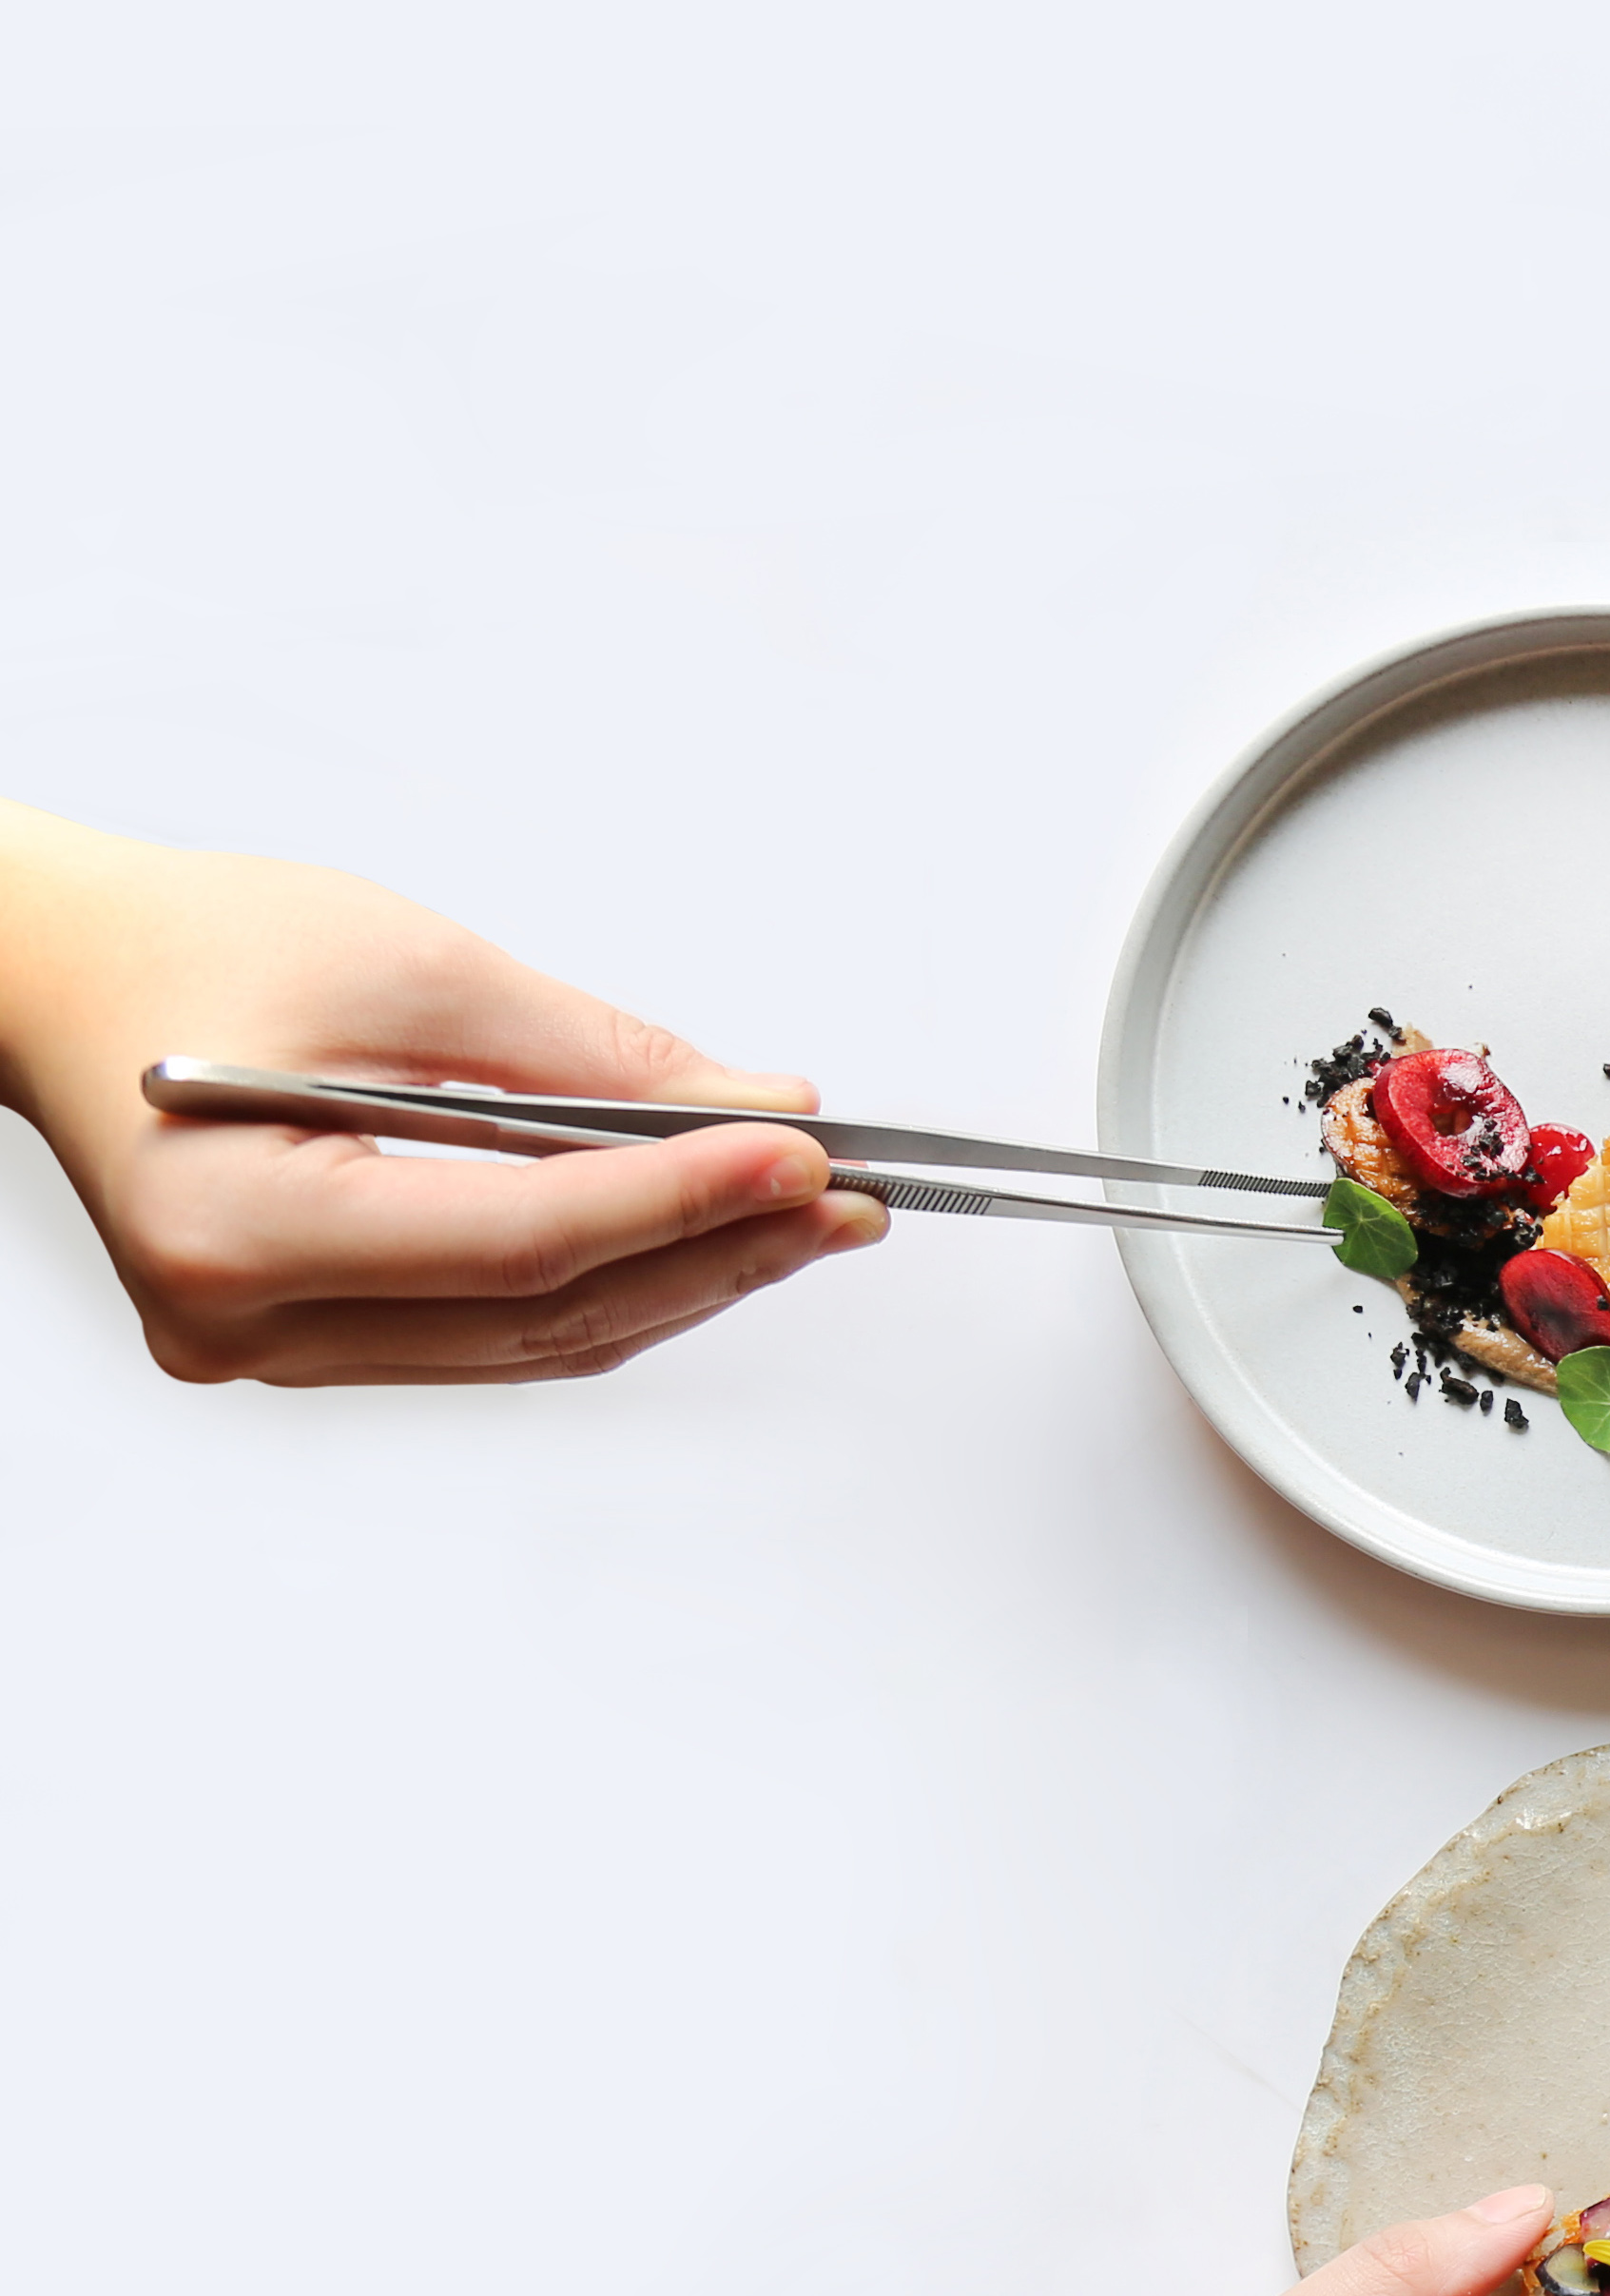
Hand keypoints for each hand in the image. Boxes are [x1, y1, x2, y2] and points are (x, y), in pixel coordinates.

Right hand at [0, 801, 881, 1382]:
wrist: (67, 975)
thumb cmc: (194, 947)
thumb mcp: (408, 964)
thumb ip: (590, 1054)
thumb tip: (753, 1106)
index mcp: (238, 1223)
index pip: (521, 1239)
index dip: (681, 1201)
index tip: (805, 1156)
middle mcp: (241, 1318)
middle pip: (543, 1310)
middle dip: (715, 1249)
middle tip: (846, 1196)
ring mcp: (270, 1348)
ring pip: (534, 1340)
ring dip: (684, 1278)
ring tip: (804, 1215)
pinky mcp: (307, 1342)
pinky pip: (496, 1332)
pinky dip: (611, 1284)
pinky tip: (703, 1237)